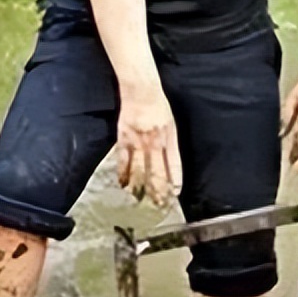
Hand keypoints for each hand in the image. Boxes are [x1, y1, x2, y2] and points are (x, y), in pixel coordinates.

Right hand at [116, 87, 182, 207]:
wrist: (142, 92)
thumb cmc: (159, 107)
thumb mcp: (171, 125)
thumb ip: (169, 145)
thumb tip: (168, 165)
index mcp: (170, 138)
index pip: (173, 164)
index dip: (174, 180)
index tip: (174, 194)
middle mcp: (155, 142)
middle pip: (156, 171)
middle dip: (158, 189)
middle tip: (158, 204)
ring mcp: (138, 142)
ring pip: (140, 169)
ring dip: (140, 186)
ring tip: (141, 200)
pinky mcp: (124, 139)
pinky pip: (123, 161)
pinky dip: (123, 174)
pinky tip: (123, 185)